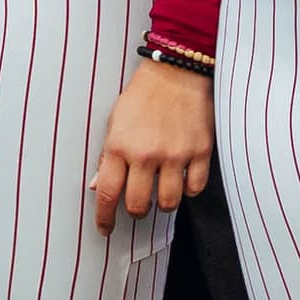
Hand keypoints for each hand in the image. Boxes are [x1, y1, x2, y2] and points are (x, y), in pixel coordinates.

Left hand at [92, 59, 215, 231]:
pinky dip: (188, 189)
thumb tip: (99, 187)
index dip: (104, 218)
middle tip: (139, 205)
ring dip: (163, 203)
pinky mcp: (200, 151)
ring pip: (169, 202)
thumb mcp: (115, 122)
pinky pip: (194, 188)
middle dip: (137, 211)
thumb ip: (107, 157)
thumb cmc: (143, 95)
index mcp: (120, 145)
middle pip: (139, 205)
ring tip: (162, 191)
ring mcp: (175, 153)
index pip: (107, 194)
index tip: (105, 228)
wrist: (176, 71)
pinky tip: (182, 178)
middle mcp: (146, 153)